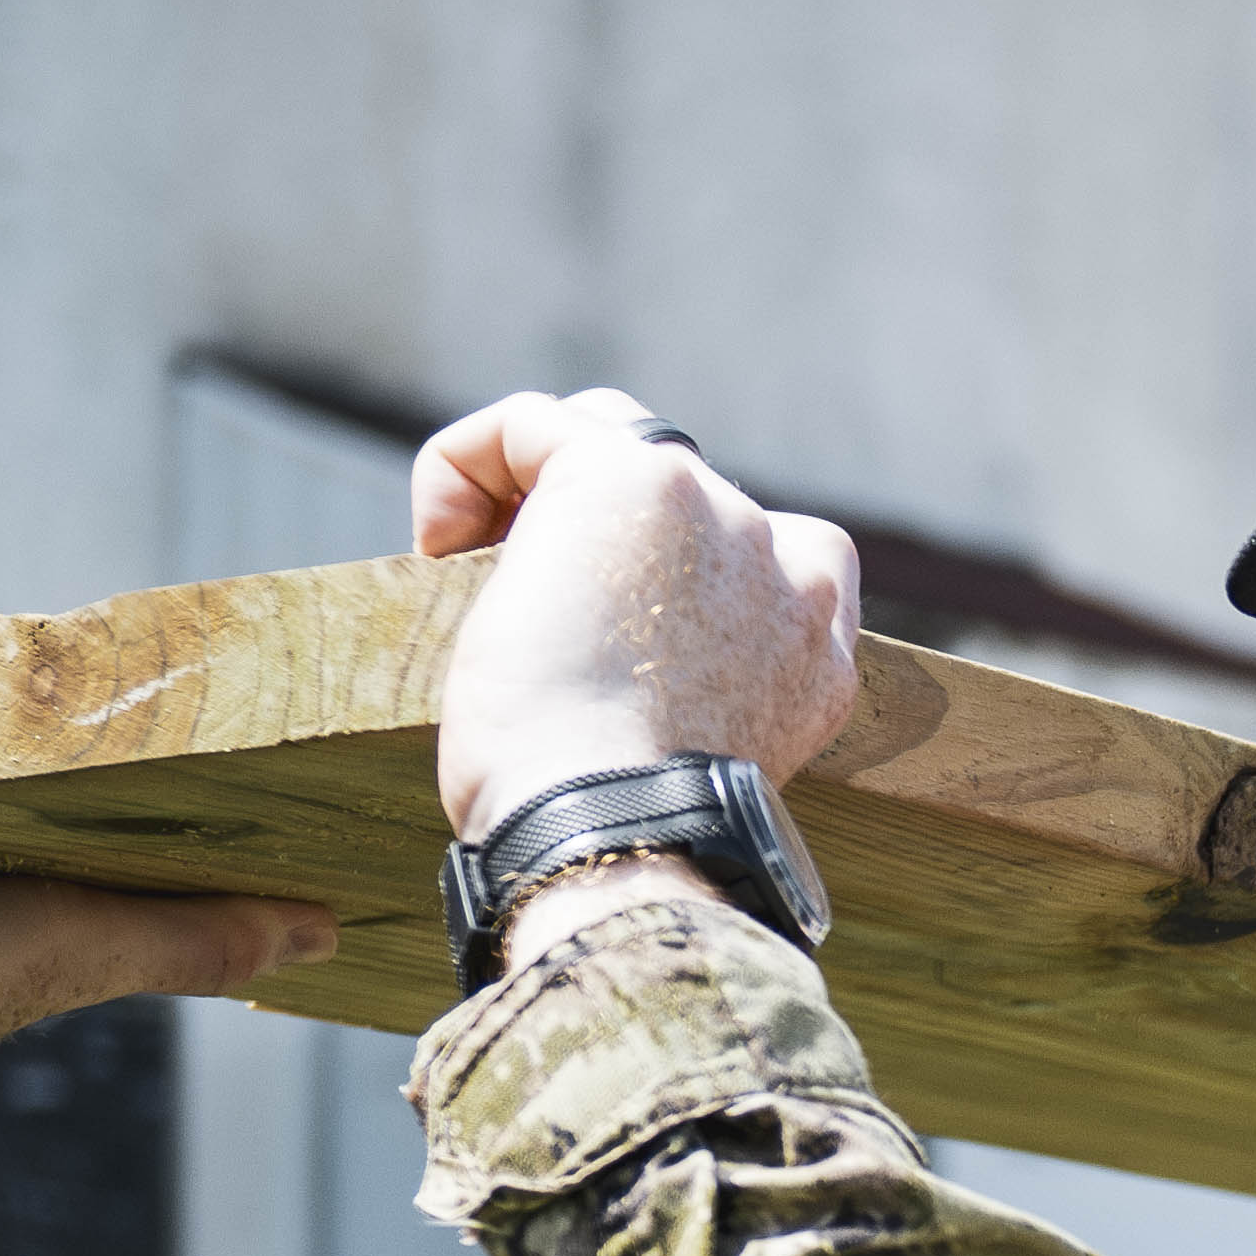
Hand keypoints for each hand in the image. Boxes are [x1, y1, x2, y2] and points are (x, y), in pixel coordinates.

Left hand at [415, 388, 864, 835]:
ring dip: (544, 491)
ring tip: (481, 568)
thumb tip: (620, 661)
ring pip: (613, 440)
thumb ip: (694, 682)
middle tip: (540, 608)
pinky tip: (436, 541)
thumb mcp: (692, 752)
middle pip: (685, 488)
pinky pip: (533, 424)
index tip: (603, 644)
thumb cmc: (624, 826)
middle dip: (606, 531)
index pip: (756, 555)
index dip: (666, 578)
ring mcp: (720, 513)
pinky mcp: (632, 480)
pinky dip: (469, 464)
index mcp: (819, 640)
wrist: (618, 831)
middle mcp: (788, 565)